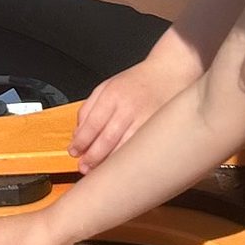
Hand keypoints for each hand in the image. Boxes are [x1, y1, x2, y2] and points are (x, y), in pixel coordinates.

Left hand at [68, 64, 187, 172]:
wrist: (170, 73)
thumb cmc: (138, 82)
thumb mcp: (106, 87)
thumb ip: (88, 109)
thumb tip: (77, 134)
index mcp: (112, 96)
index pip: (91, 124)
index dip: (80, 142)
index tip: (74, 151)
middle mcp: (129, 108)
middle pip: (106, 139)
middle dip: (92, 158)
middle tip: (84, 167)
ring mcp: (146, 120)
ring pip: (124, 148)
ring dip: (109, 163)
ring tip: (98, 171)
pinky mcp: (159, 130)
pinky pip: (140, 149)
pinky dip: (128, 160)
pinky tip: (121, 166)